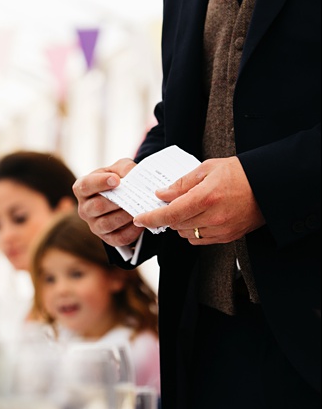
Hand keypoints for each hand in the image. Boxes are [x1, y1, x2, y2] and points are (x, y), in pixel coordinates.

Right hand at [74, 158, 146, 250]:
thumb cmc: (117, 179)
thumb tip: (131, 176)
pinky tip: (141, 221)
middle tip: (132, 195)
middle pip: (96, 207)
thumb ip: (124, 168)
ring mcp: (94, 226)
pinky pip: (118, 238)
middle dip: (116, 201)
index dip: (100, 183)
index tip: (116, 180)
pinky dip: (132, 231)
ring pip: (107, 224)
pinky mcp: (107, 238)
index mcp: (83, 189)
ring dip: (124, 216)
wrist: (122, 197)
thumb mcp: (119, 168)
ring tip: (138, 207)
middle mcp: (84, 209)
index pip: (85, 186)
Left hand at [135, 155, 264, 242]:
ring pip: (186, 234)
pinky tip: (201, 217)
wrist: (269, 186)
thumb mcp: (209, 168)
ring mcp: (220, 230)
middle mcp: (213, 217)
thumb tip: (161, 194)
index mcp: (207, 196)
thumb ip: (182, 183)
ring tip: (192, 207)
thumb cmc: (240, 172)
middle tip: (171, 202)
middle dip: (169, 215)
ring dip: (182, 224)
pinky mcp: (226, 238)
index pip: (170, 214)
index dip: (152, 218)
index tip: (139, 218)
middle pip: (176, 225)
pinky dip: (194, 231)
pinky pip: (199, 240)